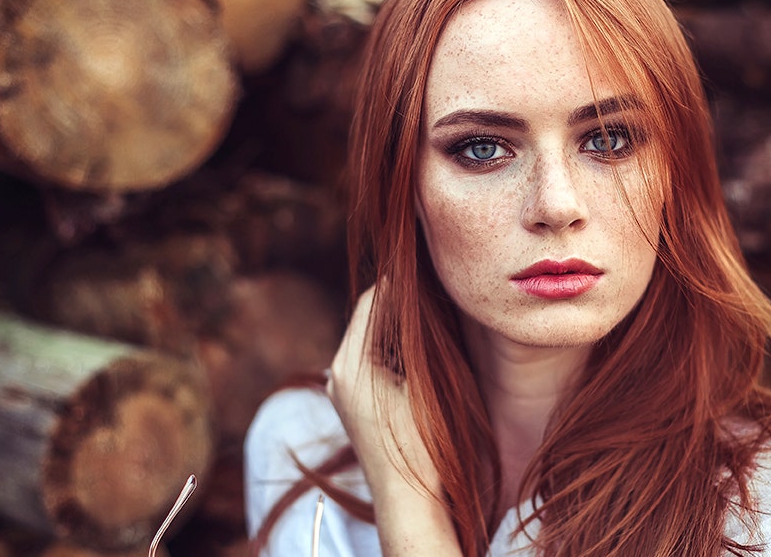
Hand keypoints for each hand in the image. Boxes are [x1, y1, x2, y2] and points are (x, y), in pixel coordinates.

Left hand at [325, 286, 460, 554]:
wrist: (409, 500)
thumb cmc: (422, 443)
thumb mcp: (425, 381)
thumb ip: (416, 335)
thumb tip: (418, 289)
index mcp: (349, 362)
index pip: (372, 300)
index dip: (402, 282)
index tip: (430, 269)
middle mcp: (337, 371)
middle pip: (367, 317)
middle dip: (399, 299)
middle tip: (433, 282)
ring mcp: (341, 388)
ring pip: (369, 336)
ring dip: (396, 322)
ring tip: (431, 307)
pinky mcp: (352, 401)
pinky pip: (369, 358)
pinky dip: (391, 345)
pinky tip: (420, 343)